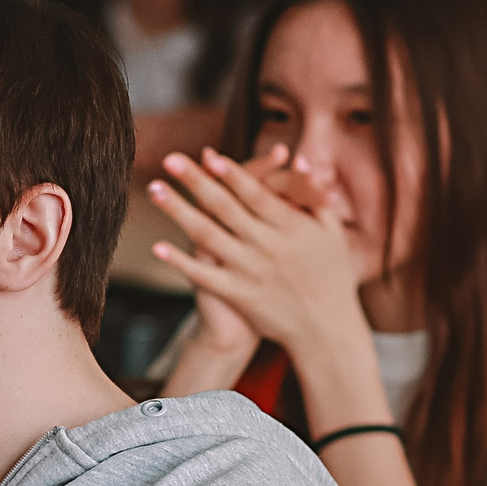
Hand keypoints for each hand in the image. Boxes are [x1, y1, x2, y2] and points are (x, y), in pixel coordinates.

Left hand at [147, 147, 380, 405]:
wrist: (326, 330)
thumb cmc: (331, 275)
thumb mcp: (331, 232)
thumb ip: (312, 195)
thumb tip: (298, 159)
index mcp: (292, 226)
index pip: (256, 193)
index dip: (231, 173)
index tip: (208, 155)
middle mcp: (268, 245)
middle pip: (225, 206)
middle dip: (196, 181)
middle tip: (170, 160)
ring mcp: (251, 270)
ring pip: (207, 234)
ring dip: (178, 211)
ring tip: (155, 189)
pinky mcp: (239, 294)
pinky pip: (204, 275)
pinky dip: (180, 261)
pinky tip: (157, 246)